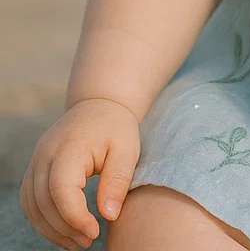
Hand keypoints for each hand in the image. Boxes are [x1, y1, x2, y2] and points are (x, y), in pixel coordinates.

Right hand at [19, 98, 140, 250]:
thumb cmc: (116, 128)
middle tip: (88, 241)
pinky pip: (30, 199)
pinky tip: (63, 229)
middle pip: (44, 201)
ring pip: (32, 204)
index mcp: (70, 146)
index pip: (61, 190)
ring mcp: (36, 159)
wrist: (99, 104)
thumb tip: (109, 215)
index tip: (95, 232)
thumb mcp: (127, 150)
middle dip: (64, 228)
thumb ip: (117, 180)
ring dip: (50, 228)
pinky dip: (42, 219)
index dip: (74, 217)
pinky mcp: (35, 167)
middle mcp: (46, 153)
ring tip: (76, 242)